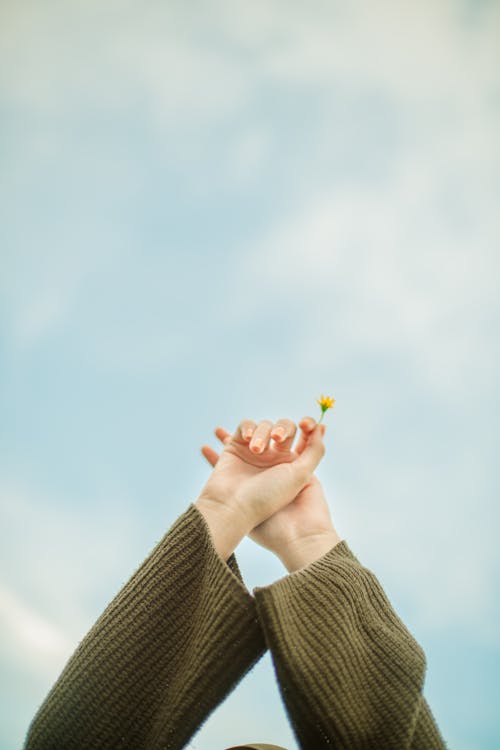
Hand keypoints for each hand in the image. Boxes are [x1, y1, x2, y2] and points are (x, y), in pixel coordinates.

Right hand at [196, 417, 325, 559]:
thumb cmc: (268, 496)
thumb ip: (315, 450)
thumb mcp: (301, 474)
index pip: (304, 438)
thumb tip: (321, 428)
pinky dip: (248, 428)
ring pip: (264, 426)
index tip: (305, 425)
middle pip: (284, 427)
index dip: (308, 427)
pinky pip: (245, 426)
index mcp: (292, 465)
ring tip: (256, 450)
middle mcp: (274, 457)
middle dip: (283, 428)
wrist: (232, 507)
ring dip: (263, 433)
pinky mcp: (236, 447)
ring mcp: (255, 452)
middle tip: (278, 438)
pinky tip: (247, 439)